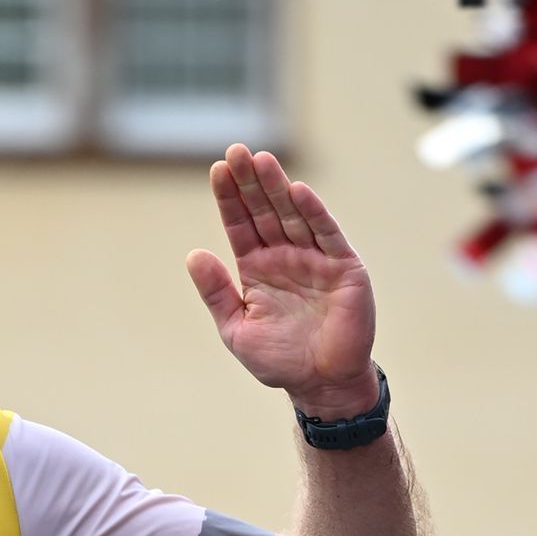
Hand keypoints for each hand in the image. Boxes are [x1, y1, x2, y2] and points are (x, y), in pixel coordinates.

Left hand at [186, 145, 377, 412]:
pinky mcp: (343, 267)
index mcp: (258, 269)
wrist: (321, 384)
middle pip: (265, 211)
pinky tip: (296, 191)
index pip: (241, 226)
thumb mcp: (236, 329)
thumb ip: (216, 293)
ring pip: (293, 215)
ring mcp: (315, 258)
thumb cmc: (280, 360)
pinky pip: (326, 234)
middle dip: (251, 182)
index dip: (230, 199)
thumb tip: (193, 255)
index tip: (217, 170)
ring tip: (260, 159)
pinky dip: (313, 213)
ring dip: (277, 187)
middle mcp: (286, 256)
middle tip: (236, 151)